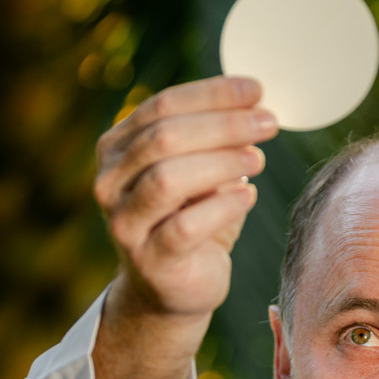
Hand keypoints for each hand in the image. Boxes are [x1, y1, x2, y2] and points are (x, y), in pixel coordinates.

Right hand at [94, 75, 277, 325]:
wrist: (172, 288)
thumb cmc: (190, 218)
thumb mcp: (198, 170)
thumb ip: (214, 138)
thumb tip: (255, 104)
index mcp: (117, 148)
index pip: (162, 105)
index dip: (213, 94)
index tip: (257, 90)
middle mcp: (110, 182)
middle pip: (164, 137)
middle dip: (223, 125)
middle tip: (267, 124)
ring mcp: (124, 223)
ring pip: (168, 179)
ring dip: (221, 163)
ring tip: (258, 160)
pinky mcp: (149, 260)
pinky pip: (185, 227)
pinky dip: (222, 207)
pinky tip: (247, 196)